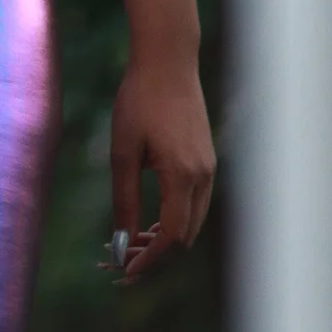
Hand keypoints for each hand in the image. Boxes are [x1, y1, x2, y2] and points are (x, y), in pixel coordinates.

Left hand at [107, 50, 214, 283]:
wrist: (167, 60)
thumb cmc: (140, 100)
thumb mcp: (123, 150)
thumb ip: (124, 198)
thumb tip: (122, 241)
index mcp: (183, 176)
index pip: (171, 237)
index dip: (149, 259)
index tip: (125, 271)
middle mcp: (203, 177)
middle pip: (185, 236)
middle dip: (156, 253)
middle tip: (123, 259)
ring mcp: (208, 167)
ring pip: (192, 221)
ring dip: (166, 237)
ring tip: (133, 240)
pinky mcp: (206, 158)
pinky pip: (195, 202)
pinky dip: (175, 217)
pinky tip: (150, 215)